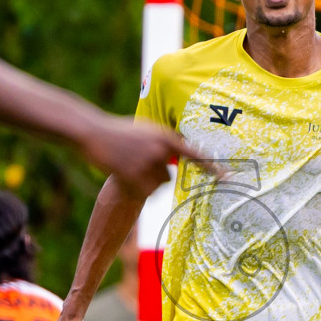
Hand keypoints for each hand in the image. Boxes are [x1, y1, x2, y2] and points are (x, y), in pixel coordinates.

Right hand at [75, 115, 199, 198]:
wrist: (93, 133)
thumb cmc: (118, 131)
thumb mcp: (146, 129)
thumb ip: (163, 140)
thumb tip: (180, 152)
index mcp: (165, 136)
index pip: (193, 154)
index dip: (211, 167)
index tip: (226, 177)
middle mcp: (160, 150)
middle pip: (168, 176)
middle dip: (155, 174)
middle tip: (136, 162)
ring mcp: (147, 164)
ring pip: (156, 184)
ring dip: (145, 180)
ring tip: (127, 165)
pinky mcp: (135, 176)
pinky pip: (145, 191)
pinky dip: (136, 188)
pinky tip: (123, 174)